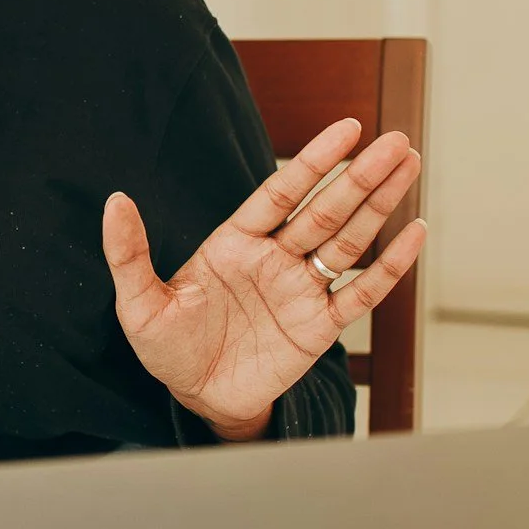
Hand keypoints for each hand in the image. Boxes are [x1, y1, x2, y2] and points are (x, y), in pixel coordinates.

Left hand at [104, 120, 426, 440]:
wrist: (196, 400)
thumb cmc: (167, 349)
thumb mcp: (139, 303)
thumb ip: (130, 252)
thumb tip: (114, 201)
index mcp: (235, 243)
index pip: (281, 192)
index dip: (314, 161)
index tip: (348, 128)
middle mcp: (274, 259)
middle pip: (325, 210)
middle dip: (360, 176)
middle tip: (397, 141)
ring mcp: (301, 290)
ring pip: (348, 241)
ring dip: (380, 205)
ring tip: (409, 165)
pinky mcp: (319, 327)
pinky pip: (361, 293)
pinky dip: (389, 266)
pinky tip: (413, 233)